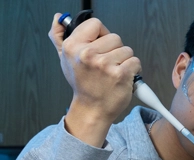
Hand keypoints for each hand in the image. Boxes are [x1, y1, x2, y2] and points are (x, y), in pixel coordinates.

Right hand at [47, 14, 140, 146]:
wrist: (92, 109)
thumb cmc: (82, 84)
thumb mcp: (65, 58)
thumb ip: (59, 36)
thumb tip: (58, 17)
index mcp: (73, 47)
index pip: (95, 24)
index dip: (101, 34)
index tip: (99, 46)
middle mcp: (87, 54)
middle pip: (114, 37)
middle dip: (114, 50)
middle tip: (104, 65)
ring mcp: (104, 64)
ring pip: (127, 50)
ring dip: (124, 61)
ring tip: (112, 72)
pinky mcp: (120, 74)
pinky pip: (135, 61)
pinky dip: (133, 70)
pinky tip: (121, 78)